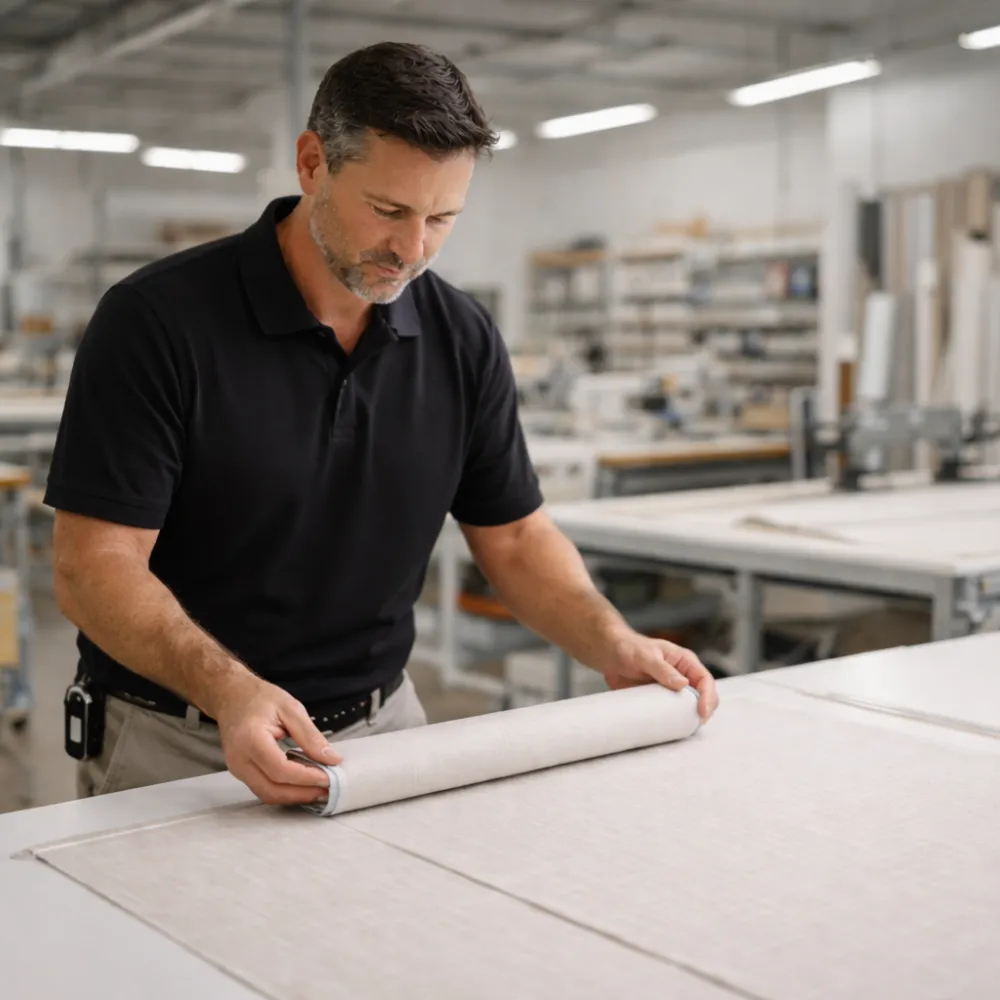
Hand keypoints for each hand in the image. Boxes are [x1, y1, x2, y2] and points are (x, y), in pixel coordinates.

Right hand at [213, 674, 341, 805]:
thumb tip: (331, 759)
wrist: (232, 696)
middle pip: (272, 789)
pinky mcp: (240, 772)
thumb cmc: (259, 697)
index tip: (328, 778)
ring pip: (267, 794)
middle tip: (328, 789)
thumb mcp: (291, 708)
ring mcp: (237, 768)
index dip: (306, 778)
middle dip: (302, 794)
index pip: (280, 769)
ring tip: (318, 790)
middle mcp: (240, 759)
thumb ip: (310, 735)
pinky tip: (301, 784)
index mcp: (251, 739)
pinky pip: (263, 788)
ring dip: (294, 796)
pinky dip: (284, 791)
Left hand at [599, 631, 718, 721]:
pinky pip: (673, 713)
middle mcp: (683, 676)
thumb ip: (662, 669)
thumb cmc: (629, 648)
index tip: (702, 711)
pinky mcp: (662, 700)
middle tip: (696, 724)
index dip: (708, 696)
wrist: (610, 656)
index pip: (705, 679)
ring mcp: (673, 690)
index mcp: (685, 662)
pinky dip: (674, 722)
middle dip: (704, 710)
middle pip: (703, 696)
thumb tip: (683, 685)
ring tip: (684, 729)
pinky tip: (671, 729)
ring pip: (690, 707)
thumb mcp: (645, 656)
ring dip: (690, 718)